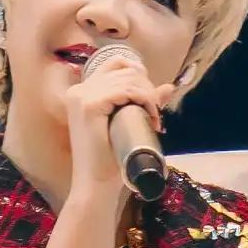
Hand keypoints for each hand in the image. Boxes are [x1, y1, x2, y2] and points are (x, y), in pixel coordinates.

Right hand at [61, 38, 160, 197]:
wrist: (96, 185)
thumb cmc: (110, 159)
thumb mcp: (127, 122)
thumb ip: (144, 101)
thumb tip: (169, 87)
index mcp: (82, 92)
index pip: (115, 62)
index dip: (138, 72)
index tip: (150, 96)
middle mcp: (78, 90)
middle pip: (124, 69)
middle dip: (147, 87)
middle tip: (154, 113)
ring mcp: (81, 97)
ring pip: (128, 78)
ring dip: (148, 95)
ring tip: (154, 118)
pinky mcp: (89, 106)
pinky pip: (125, 90)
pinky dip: (143, 99)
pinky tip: (150, 114)